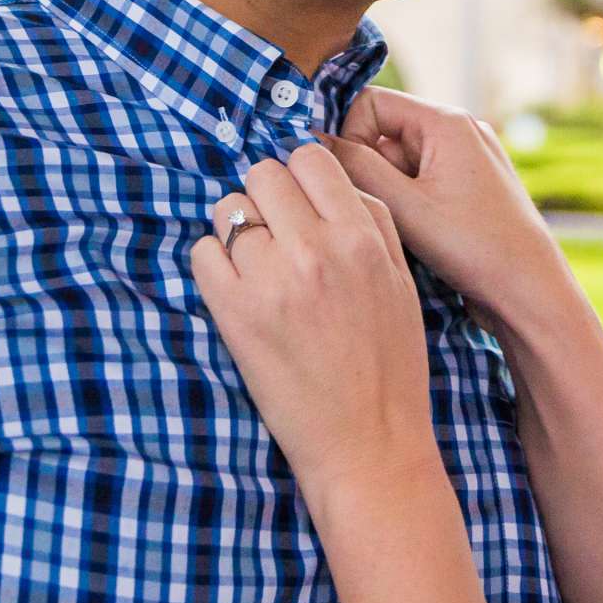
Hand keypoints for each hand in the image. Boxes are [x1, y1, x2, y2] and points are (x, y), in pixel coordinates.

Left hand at [190, 142, 442, 499]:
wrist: (369, 444)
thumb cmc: (391, 365)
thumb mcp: (402, 282)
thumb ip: (372, 223)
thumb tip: (329, 180)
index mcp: (361, 238)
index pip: (311, 158)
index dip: (299, 175)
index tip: (297, 199)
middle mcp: (315, 250)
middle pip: (262, 174)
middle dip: (264, 196)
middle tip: (273, 230)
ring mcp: (271, 282)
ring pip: (227, 209)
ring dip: (236, 229)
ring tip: (255, 264)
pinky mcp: (235, 315)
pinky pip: (201, 253)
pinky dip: (212, 263)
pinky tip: (235, 287)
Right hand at [320, 88, 574, 336]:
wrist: (532, 294)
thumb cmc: (476, 249)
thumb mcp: (404, 207)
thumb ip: (355, 169)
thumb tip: (309, 141)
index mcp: (447, 121)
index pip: (370, 104)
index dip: (348, 138)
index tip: (346, 182)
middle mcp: (460, 131)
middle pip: (384, 134)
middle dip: (370, 173)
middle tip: (378, 214)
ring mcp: (467, 160)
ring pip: (399, 163)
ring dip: (388, 194)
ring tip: (406, 232)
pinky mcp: (469, 188)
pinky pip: (421, 183)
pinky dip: (409, 206)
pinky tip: (418, 238)